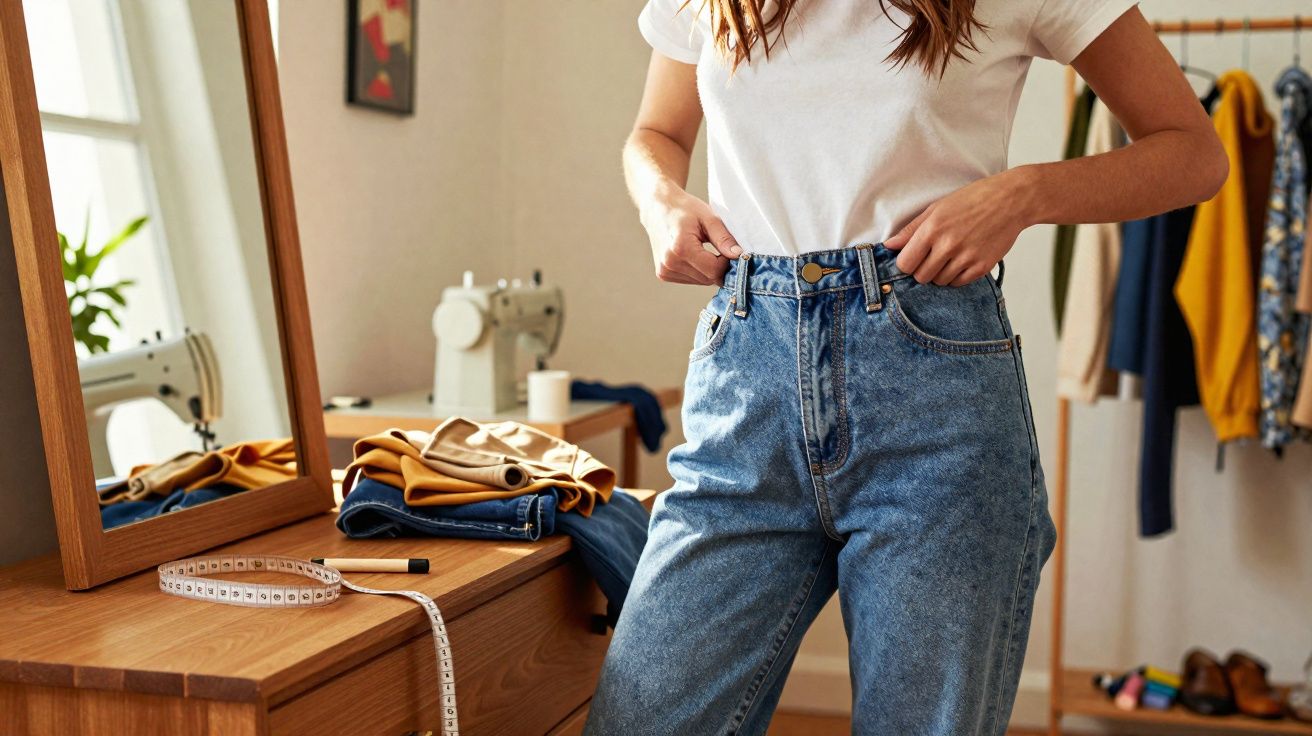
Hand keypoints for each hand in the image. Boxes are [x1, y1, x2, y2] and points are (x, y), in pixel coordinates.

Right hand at [640, 186, 740, 284]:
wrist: (658, 208)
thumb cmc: (684, 209)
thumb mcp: (708, 218)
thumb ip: (724, 238)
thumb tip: (738, 255)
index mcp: (680, 248)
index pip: (714, 270)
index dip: (726, 262)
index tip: (729, 250)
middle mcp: (669, 263)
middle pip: (708, 278)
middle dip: (719, 267)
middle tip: (720, 250)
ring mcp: (664, 270)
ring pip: (701, 281)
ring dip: (709, 270)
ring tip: (704, 250)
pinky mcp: (663, 274)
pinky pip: (691, 280)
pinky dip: (699, 271)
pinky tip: (694, 256)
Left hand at [884, 173, 1028, 285]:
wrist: (1011, 200)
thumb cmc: (973, 200)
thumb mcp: (937, 208)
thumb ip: (911, 230)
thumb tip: (889, 246)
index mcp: (932, 229)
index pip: (905, 264)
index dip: (906, 264)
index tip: (912, 259)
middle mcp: (948, 245)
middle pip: (921, 277)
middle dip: (922, 270)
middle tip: (931, 257)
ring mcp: (966, 258)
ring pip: (940, 282)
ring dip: (940, 273)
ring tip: (949, 256)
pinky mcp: (982, 266)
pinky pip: (959, 283)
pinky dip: (957, 276)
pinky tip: (962, 260)